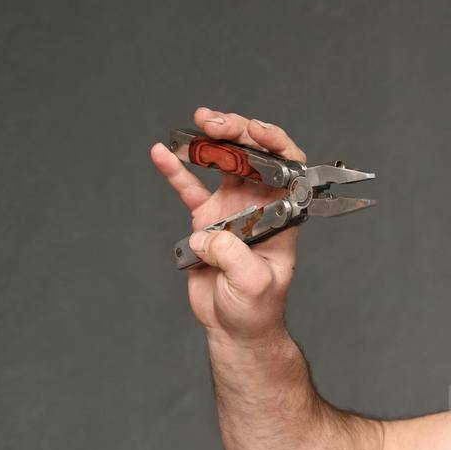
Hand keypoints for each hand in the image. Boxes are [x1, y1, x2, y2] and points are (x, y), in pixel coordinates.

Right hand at [150, 108, 307, 343]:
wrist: (234, 327)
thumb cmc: (256, 309)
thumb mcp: (253, 284)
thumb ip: (233, 255)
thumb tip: (206, 235)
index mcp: (282, 215)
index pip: (289, 170)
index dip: (277, 145)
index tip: (258, 131)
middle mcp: (259, 206)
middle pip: (254, 157)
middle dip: (239, 132)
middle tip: (216, 122)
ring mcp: (232, 209)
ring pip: (225, 163)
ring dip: (211, 140)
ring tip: (198, 122)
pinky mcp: (206, 220)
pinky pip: (189, 188)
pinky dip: (175, 169)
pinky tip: (161, 151)